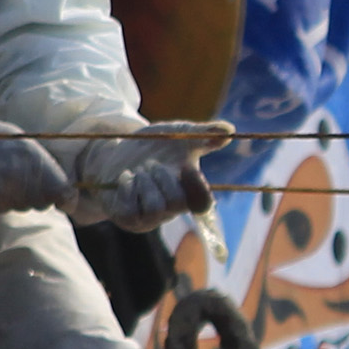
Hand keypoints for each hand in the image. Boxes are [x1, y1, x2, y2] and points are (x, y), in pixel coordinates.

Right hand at [0, 119, 75, 214]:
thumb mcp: (18, 143)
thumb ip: (41, 164)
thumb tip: (67, 193)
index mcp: (33, 154)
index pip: (64, 190)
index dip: (66, 200)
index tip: (63, 203)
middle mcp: (22, 172)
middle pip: (44, 202)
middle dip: (37, 198)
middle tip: (16, 184)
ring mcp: (4, 188)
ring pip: (24, 206)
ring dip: (16, 199)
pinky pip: (3, 209)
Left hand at [65, 118, 232, 227]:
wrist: (118, 151)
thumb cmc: (155, 145)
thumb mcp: (180, 134)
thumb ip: (205, 133)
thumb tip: (230, 130)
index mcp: (188, 192)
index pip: (203, 203)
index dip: (196, 186)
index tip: (185, 167)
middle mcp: (171, 209)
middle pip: (177, 202)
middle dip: (163, 177)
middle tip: (152, 164)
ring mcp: (149, 216)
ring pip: (155, 208)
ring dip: (145, 183)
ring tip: (139, 171)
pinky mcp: (127, 218)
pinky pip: (129, 211)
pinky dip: (127, 189)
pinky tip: (125, 178)